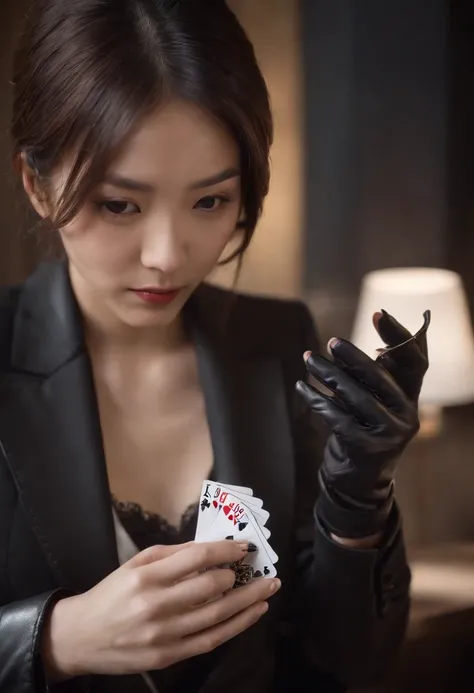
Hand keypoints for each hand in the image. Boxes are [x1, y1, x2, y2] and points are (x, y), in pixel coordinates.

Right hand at [42, 541, 279, 679]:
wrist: (80, 637)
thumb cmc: (110, 594)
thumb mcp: (135, 564)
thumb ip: (172, 554)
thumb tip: (209, 548)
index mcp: (146, 577)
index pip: (196, 559)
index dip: (225, 551)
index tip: (243, 547)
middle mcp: (155, 606)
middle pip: (210, 588)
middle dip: (240, 576)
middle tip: (260, 569)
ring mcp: (163, 635)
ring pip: (217, 617)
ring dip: (248, 601)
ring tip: (268, 589)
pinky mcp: (168, 657)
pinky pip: (210, 641)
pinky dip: (236, 626)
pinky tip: (253, 613)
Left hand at [296, 310, 429, 537]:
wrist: (358, 482)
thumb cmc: (361, 431)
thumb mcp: (369, 402)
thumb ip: (364, 378)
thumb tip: (340, 347)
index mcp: (410, 397)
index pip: (414, 361)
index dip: (399, 336)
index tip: (378, 313)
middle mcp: (407, 414)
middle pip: (381, 377)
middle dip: (354, 356)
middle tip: (331, 341)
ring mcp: (389, 434)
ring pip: (355, 396)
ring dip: (328, 375)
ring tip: (308, 359)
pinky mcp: (367, 448)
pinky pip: (336, 418)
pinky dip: (316, 400)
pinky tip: (301, 386)